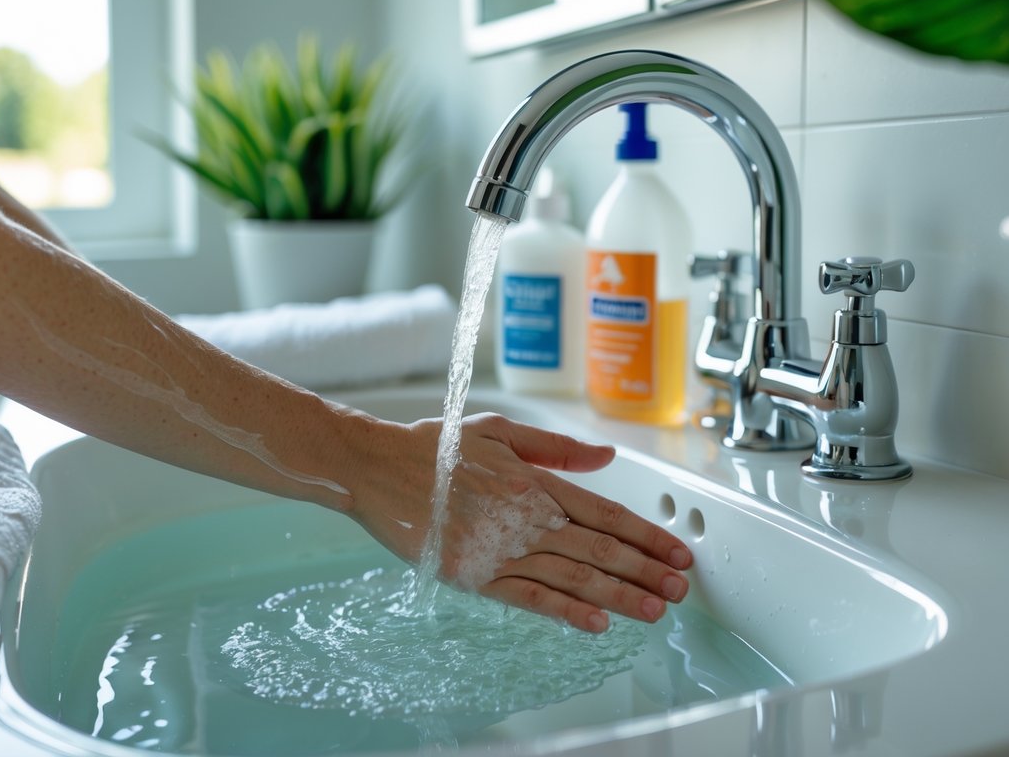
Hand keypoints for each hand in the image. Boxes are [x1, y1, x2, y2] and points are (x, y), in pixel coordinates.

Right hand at [353, 412, 692, 632]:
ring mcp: (497, 550)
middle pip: (598, 550)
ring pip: (571, 577)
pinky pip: (529, 598)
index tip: (677, 552)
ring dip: (618, 596)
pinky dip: (565, 611)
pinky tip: (596, 623)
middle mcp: (522, 518)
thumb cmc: (435, 449)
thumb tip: (608, 457)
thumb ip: (556, 448)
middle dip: (645, 572)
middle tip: (681, 590)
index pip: (604, 514)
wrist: (376, 469)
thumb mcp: (499, 432)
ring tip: (654, 610)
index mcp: (533, 482)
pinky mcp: (473, 576)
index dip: (646, 536)